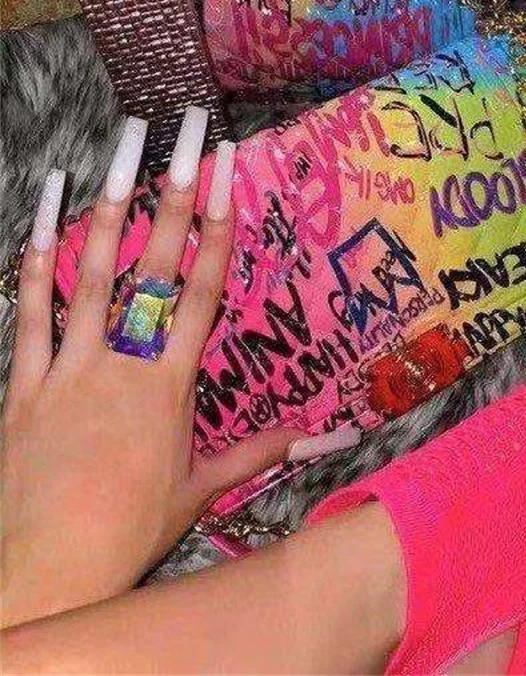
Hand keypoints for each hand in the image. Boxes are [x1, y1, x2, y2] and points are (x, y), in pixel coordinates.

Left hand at [1, 109, 302, 626]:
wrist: (46, 570)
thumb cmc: (128, 531)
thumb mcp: (197, 493)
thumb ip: (252, 455)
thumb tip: (312, 438)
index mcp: (169, 386)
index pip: (200, 292)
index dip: (214, 230)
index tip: (223, 178)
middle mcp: (122, 363)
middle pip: (152, 267)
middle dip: (170, 197)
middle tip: (182, 140)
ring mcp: (68, 367)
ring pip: (89, 275)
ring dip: (106, 211)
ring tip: (118, 153)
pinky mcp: (22, 383)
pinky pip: (28, 311)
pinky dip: (33, 260)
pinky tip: (42, 213)